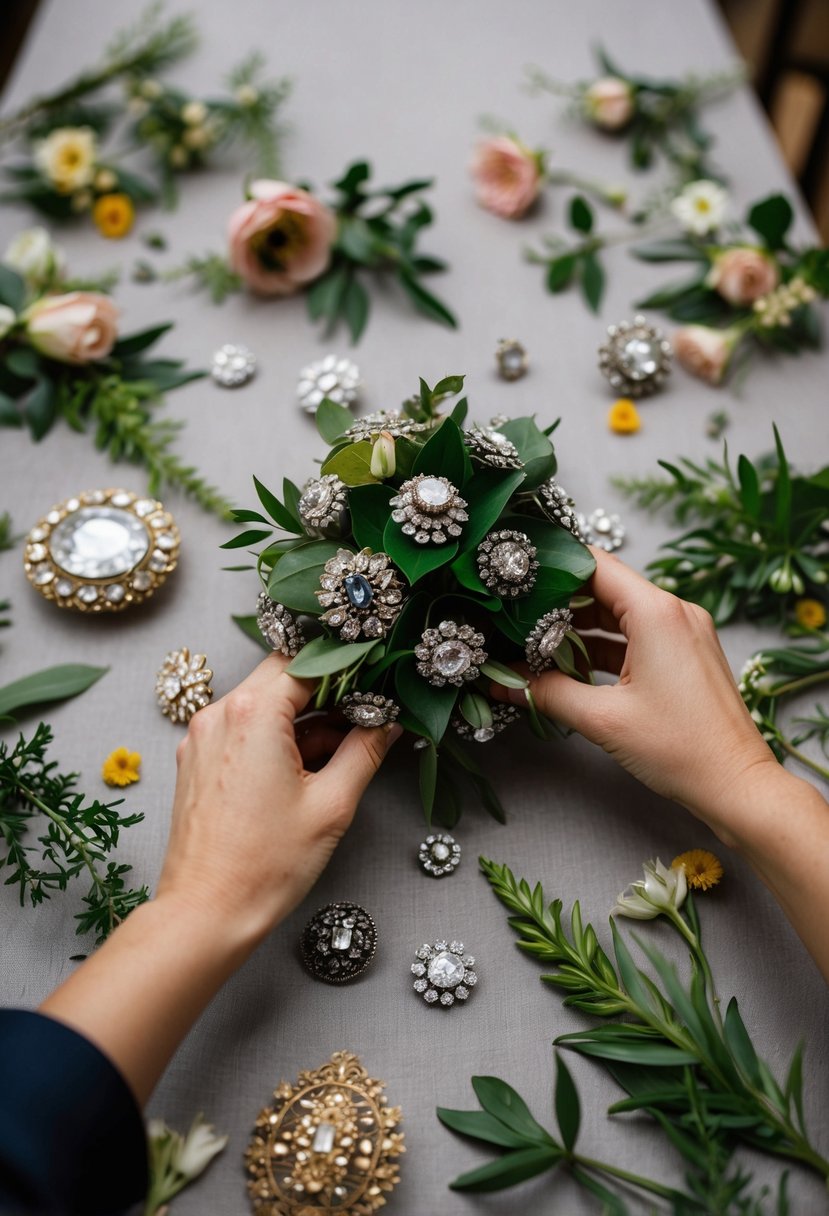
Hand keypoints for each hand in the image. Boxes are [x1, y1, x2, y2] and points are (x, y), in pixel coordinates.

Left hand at [156, 653, 400, 943]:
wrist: (205, 913)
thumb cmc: (265, 864)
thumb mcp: (332, 804)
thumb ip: (364, 751)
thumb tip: (386, 722)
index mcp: (253, 713)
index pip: (307, 661)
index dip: (348, 667)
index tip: (378, 679)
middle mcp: (219, 714)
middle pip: (281, 675)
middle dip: (326, 689)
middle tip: (365, 710)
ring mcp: (202, 737)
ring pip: (263, 703)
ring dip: (302, 716)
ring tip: (342, 749)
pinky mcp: (196, 761)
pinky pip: (243, 729)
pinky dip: (276, 736)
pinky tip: (307, 766)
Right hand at [493, 549, 777, 842]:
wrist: (736, 785)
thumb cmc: (682, 750)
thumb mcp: (602, 719)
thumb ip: (545, 693)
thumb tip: (502, 682)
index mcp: (657, 613)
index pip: (595, 565)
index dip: (552, 568)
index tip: (518, 581)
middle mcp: (675, 613)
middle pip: (606, 588)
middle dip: (560, 605)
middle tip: (517, 620)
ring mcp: (684, 634)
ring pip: (620, 615)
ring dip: (581, 631)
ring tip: (537, 649)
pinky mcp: (686, 656)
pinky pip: (638, 638)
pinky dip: (606, 648)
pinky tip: (573, 668)